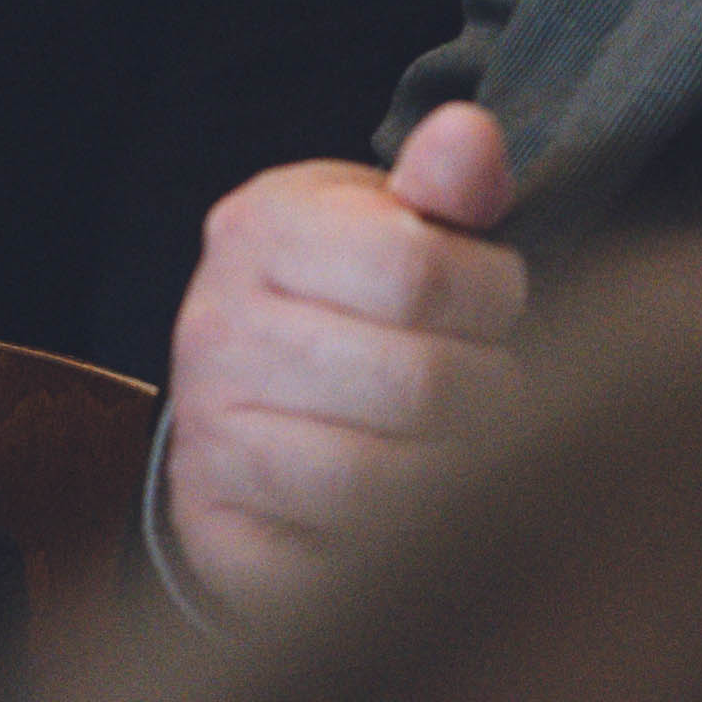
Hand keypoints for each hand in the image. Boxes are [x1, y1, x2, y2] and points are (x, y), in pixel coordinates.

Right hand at [157, 105, 532, 609]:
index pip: (419, 270)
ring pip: (377, 483)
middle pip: (416, 384)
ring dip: (456, 472)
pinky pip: (333, 564)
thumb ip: (446, 184)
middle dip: (488, 388)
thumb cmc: (355, 295)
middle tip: (488, 381)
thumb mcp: (395, 219)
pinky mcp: (217, 532)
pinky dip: (394, 550)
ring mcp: (207, 437)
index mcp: (259, 229)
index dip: (493, 292)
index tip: (494, 301)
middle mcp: (214, 331)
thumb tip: (472, 136)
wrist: (252, 391)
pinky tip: (414, 515)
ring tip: (461, 442)